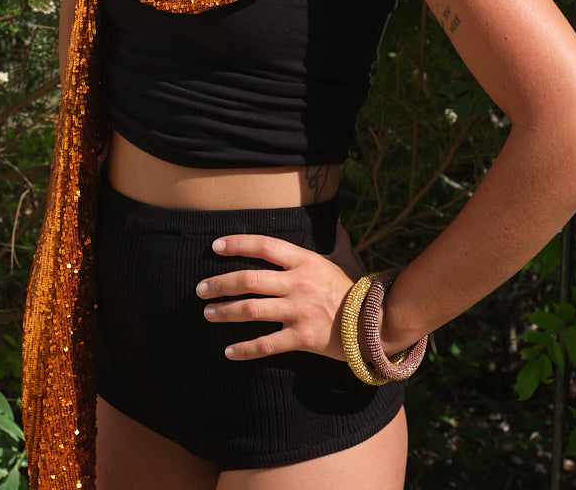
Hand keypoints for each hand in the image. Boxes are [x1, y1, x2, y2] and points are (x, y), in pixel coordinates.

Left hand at [194, 232, 355, 361]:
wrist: (375, 324)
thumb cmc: (355, 290)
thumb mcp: (344, 260)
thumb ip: (336, 241)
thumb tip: (338, 222)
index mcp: (305, 261)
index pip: (264, 246)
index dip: (238, 244)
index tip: (216, 246)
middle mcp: (298, 283)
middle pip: (249, 280)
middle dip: (220, 283)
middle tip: (200, 288)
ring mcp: (299, 311)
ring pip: (251, 310)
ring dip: (225, 311)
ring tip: (208, 313)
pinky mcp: (302, 338)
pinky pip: (266, 344)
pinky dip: (245, 350)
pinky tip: (228, 352)